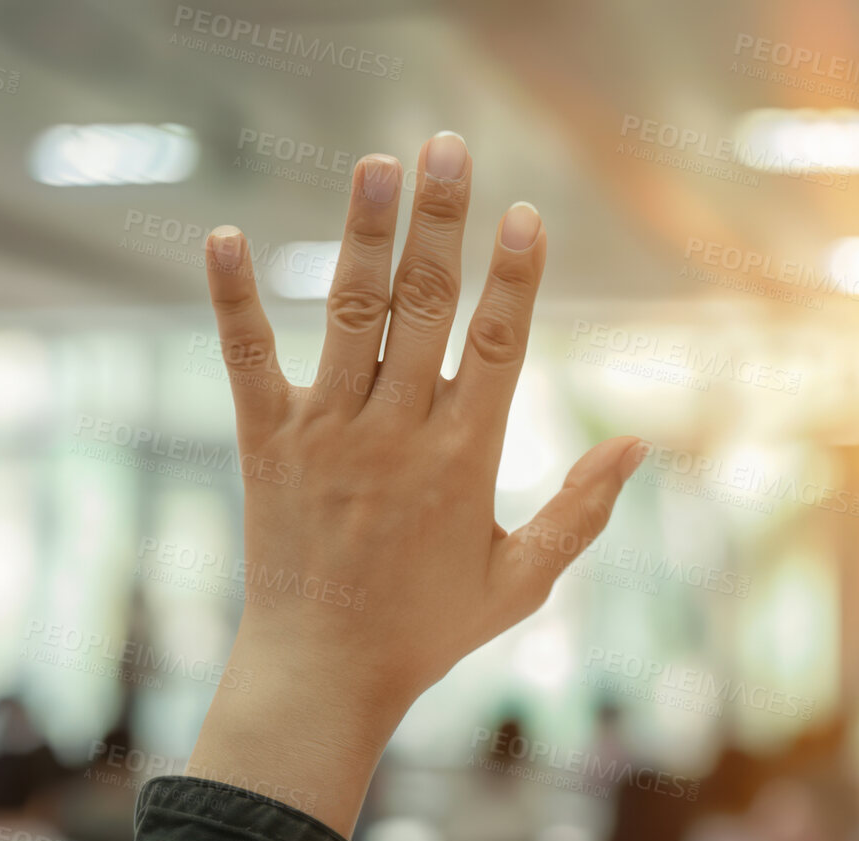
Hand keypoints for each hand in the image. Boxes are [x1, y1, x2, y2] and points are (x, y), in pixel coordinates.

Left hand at [185, 132, 645, 835]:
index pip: (499, 344)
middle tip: (447, 146)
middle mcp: (395, 432)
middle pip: (425, 305)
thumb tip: (635, 446)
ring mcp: (327, 434)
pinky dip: (234, 299)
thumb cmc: (428, 630)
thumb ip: (580, 513)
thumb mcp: (522, 582)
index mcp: (463, 458)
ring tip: (376, 162)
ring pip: (350, 314)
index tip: (525, 213)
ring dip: (363, 233)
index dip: (515, 274)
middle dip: (441, 221)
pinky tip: (222, 236)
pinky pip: (248, 359)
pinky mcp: (268, 444)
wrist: (322, 675)